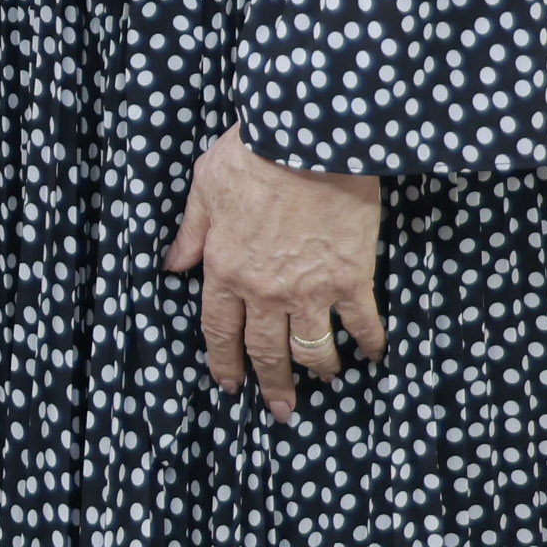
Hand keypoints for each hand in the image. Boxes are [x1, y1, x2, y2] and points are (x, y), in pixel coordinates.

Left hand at [161, 120, 387, 422]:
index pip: (218, 329)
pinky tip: (373, 354)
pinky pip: (361, 324)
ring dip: (318, 369)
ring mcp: (310, 289)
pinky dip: (369, 342)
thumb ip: (190, 231)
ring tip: (325, 378)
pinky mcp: (350, 279)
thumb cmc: (253, 153)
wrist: (309, 138)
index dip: (223, 361)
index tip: (228, 384)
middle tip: (279, 408)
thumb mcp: (204, 186)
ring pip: (311, 348)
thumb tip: (173, 264)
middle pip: (265, 350)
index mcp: (225, 268)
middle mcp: (265, 289)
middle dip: (271, 383)